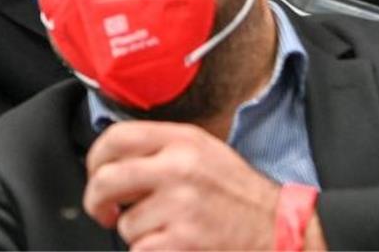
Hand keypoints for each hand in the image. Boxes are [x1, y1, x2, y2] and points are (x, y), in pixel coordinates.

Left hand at [83, 121, 282, 250]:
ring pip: (125, 223)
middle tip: (104, 211)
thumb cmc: (241, 197)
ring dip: (138, 234)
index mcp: (183, 140)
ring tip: (169, 231)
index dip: (95, 159)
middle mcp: (179, 167)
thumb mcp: (206, 153)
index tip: (95, 174)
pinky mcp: (184, 240)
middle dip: (96, 201)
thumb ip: (163, 149)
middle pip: (106, 179)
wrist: (283, 232)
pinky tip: (174, 246)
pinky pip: (140, 249)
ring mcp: (181, 205)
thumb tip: (114, 159)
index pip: (116, 137)